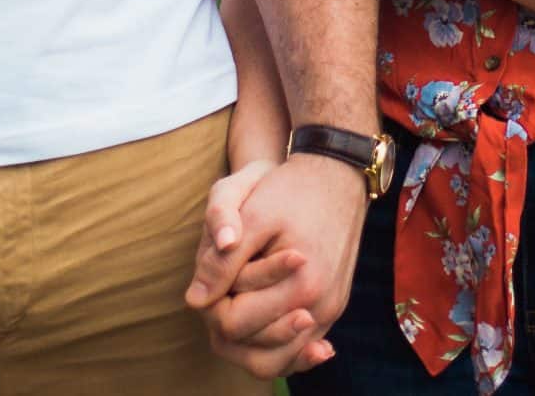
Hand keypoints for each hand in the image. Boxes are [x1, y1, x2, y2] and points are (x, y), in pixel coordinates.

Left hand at [184, 154, 366, 377]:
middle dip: (228, 324)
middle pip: (254, 351)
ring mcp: (329, 311)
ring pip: (278, 358)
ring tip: (234, 310)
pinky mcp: (333, 307)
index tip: (212, 275)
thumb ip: (222, 261)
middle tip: (221, 290)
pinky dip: (277, 342)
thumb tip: (195, 301)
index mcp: (300, 286)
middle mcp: (320, 308)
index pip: (233, 325)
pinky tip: (261, 325)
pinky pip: (299, 346)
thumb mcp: (253, 214)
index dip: (210, 304)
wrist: (338, 175)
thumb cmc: (292, 189)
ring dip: (250, 340)